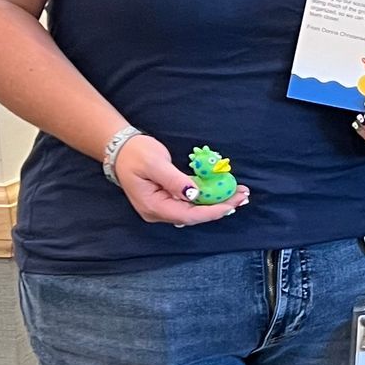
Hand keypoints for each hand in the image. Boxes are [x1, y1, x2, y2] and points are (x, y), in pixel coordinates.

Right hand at [111, 132, 250, 226]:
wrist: (121, 149)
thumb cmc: (135, 153)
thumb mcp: (155, 163)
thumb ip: (174, 180)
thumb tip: (193, 194)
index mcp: (153, 206)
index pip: (187, 215)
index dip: (210, 212)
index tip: (230, 204)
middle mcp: (158, 212)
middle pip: (194, 215)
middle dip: (219, 207)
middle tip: (243, 196)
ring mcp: (163, 207)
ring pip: (194, 210)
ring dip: (216, 203)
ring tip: (238, 194)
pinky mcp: (168, 200)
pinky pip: (191, 203)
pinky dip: (207, 198)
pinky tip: (223, 192)